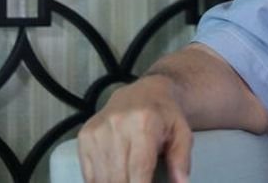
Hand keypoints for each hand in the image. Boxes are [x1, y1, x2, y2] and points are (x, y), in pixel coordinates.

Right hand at [77, 75, 192, 182]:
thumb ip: (181, 159)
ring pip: (102, 178)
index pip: (139, 169)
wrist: (144, 93)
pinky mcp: (85, 136)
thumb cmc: (164, 116)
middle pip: (119, 177)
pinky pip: (89, 173)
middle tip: (141, 182)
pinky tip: (115, 178)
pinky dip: (101, 182)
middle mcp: (117, 125)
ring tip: (131, 179)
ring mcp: (98, 131)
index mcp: (144, 123)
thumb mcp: (182, 133)